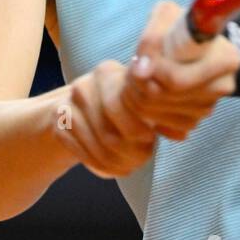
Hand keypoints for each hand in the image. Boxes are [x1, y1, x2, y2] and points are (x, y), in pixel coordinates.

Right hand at [53, 59, 156, 178]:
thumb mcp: (141, 101)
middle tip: (142, 157)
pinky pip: (81, 153)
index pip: (124, 108)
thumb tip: (181, 133)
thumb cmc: (124, 106)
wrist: (82, 110)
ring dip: (117, 163)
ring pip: (96, 147)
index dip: (140, 131)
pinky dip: (99, 166)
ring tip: (130, 166)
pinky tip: (112, 168)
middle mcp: (84, 86)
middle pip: (109, 133)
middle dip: (130, 152)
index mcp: (108, 72)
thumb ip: (161, 112)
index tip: (149, 138)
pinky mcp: (58, 126)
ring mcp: (67, 107)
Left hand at [122, 0, 239, 140]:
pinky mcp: (194, 122)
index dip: (152, 72)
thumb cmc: (176, 27)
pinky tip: (147, 98)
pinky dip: (149, 115)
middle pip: (166, 97)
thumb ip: (152, 37)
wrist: (184, 47)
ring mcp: (209, 107)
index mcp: (225, 58)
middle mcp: (223, 86)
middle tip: (130, 70)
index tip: (137, 62)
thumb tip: (142, 70)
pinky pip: (163, 127)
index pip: (177, 79)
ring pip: (161, 114)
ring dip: (139, 98)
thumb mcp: (166, 15)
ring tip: (137, 79)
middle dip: (138, 84)